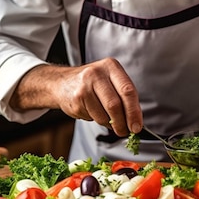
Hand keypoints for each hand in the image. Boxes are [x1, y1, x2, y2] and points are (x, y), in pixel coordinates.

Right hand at [13, 58, 142, 135]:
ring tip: (106, 119)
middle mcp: (97, 73)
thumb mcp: (110, 81)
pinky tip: (92, 112)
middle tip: (124, 131)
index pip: (128, 91)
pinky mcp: (76, 98)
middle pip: (115, 105)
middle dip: (122, 123)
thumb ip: (123, 97)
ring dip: (108, 124)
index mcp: (111, 66)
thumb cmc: (92, 84)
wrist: (61, 82)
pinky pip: (92, 117)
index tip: (137, 126)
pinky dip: (96, 120)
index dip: (134, 112)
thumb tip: (135, 122)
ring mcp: (84, 85)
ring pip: (104, 115)